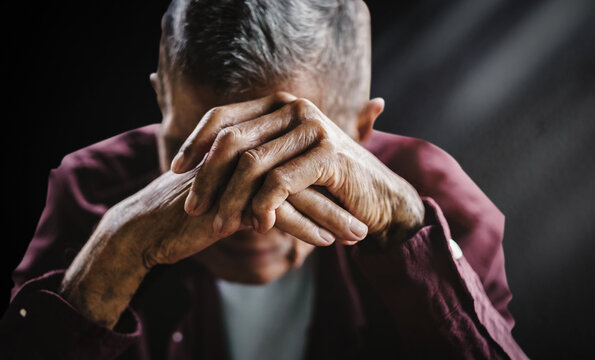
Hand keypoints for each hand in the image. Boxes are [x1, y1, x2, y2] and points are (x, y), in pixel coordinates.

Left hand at [172, 92, 424, 246]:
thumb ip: (251, 156)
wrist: (378, 199)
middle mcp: (295, 109)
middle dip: (206, 176)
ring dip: (231, 199)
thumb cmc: (325, 186)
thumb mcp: (284, 166)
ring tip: (219, 224)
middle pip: (231, 139)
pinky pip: (281, 182)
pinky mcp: (329, 154)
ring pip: (252, 164)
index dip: (194, 142)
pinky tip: (258, 225)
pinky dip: (263, 206)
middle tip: (192, 207)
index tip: (174, 170)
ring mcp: (314, 128)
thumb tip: (197, 166)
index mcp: (280, 105)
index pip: (223, 116)